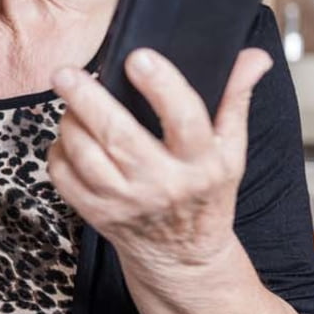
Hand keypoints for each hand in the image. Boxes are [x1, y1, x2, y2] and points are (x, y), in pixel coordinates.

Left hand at [46, 48, 272, 266]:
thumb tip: (254, 56)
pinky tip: (69, 136)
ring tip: (72, 100)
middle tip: (66, 72)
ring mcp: (126, 202)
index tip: (139, 57)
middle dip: (88, 100)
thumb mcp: (231, 150)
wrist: (183, 257)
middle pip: (119, 136)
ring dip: (71, 121)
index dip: (162, 86)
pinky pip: (64, 175)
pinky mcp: (96, 214)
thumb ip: (235, 99)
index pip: (185, 119)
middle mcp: (163, 183)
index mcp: (202, 163)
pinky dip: (59, 150)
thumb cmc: (206, 194)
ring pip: (84, 154)